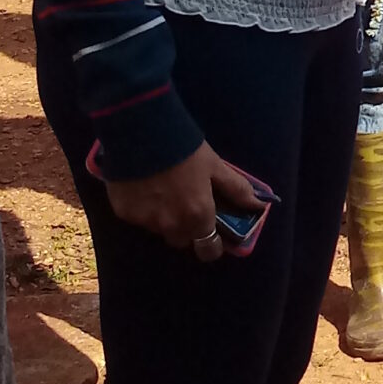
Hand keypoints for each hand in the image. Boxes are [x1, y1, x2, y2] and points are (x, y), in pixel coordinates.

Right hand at [103, 141, 256, 252]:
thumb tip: (259, 204)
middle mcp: (171, 225)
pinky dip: (143, 207)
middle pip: (182, 240)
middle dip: (186, 228)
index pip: (207, 250)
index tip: (211, 234)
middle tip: (186, 203)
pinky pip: (138, 218)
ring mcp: (145, 221)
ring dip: (164, 218)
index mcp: (197, 216)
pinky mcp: (123, 213)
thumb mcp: (215, 166)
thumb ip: (236, 189)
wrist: (142, 133)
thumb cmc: (185, 149)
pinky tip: (144, 186)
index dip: (211, 245)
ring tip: (163, 190)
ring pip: (159, 229)